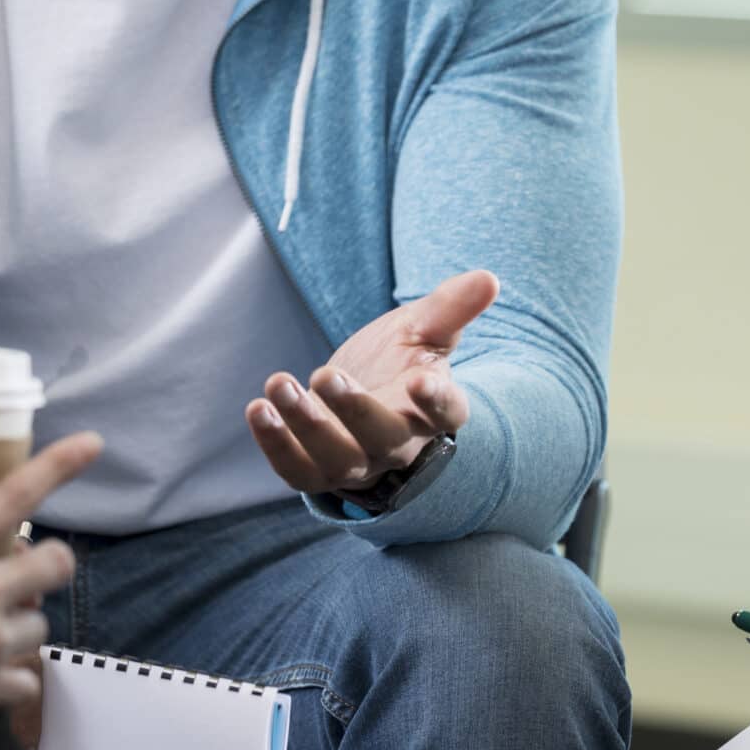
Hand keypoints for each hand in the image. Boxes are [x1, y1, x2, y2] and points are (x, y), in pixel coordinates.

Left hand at [244, 269, 496, 495]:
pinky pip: (297, 471)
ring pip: (336, 459)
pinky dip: (275, 445)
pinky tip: (259, 408)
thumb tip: (489, 278)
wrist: (365, 391)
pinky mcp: (317, 470)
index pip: (446, 413)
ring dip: (305, 426)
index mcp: (434, 409)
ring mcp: (358, 463)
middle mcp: (400, 444)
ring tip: (279, 382)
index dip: (437, 401)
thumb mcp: (424, 328)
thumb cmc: (401, 359)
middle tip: (325, 374)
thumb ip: (451, 307)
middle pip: (383, 441)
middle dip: (354, 411)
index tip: (423, 379)